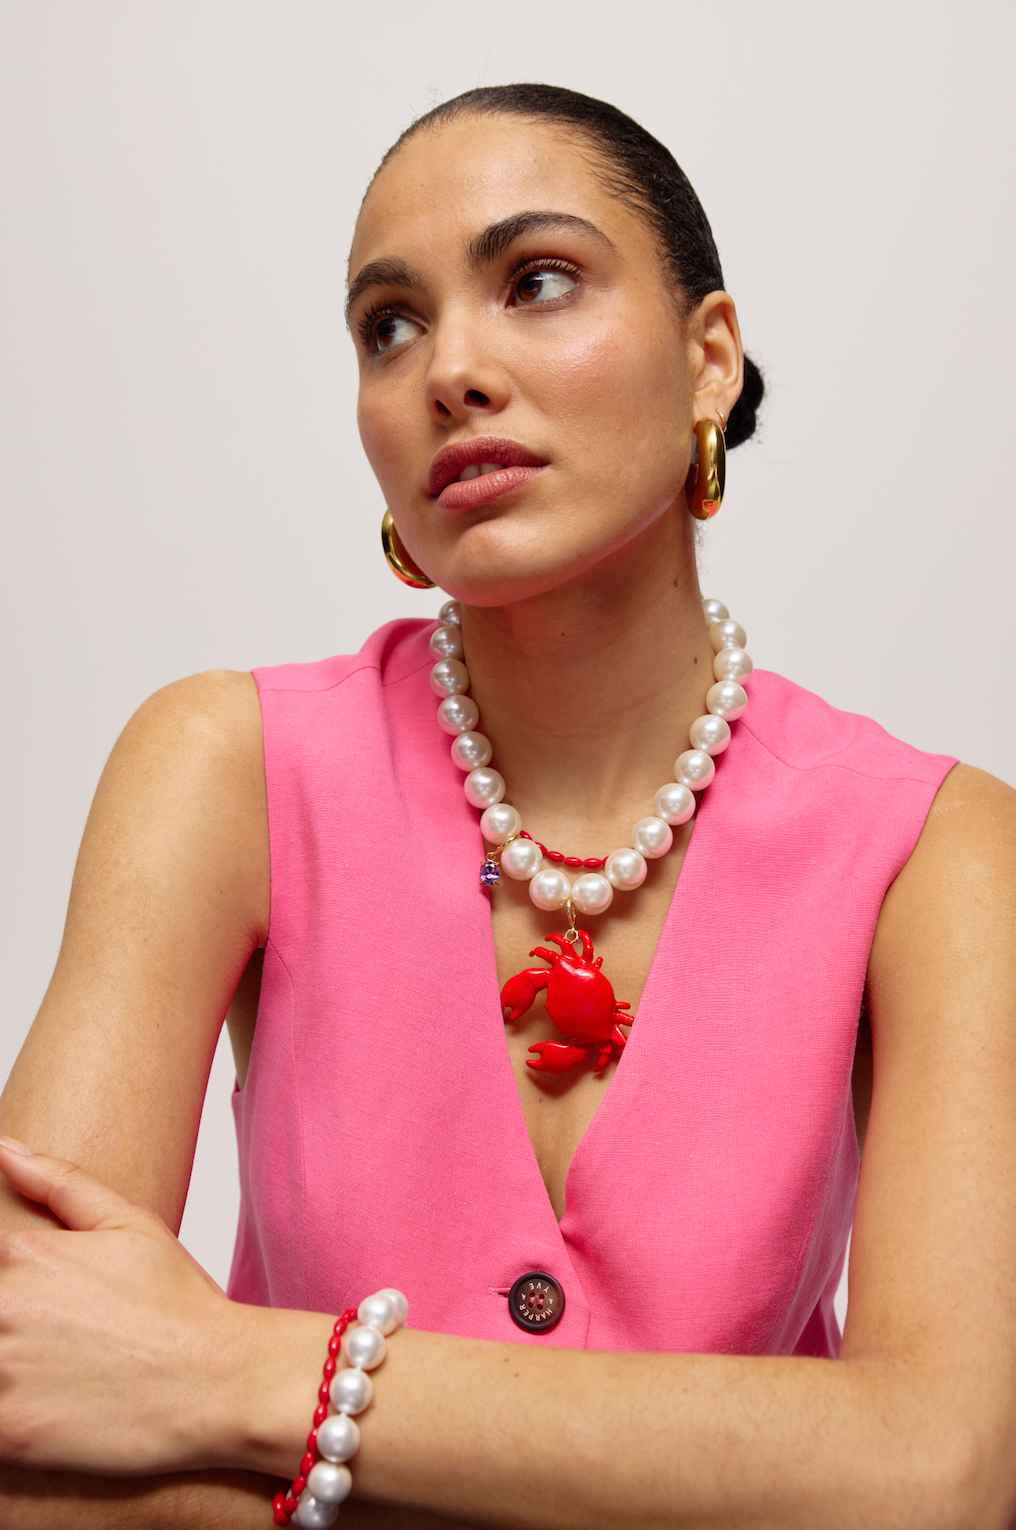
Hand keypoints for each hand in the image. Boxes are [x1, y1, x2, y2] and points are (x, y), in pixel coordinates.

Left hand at [0, 1138, 242, 1475]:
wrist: (219, 1383)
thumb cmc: (178, 1305)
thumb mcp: (128, 1224)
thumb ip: (59, 1182)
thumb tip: (5, 1150)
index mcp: (20, 1254)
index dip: (7, 1285)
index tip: (32, 1304)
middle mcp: (0, 1308)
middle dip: (5, 1325)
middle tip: (46, 1338)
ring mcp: (0, 1374)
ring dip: (4, 1368)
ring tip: (46, 1370)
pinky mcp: (8, 1433)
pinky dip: (9, 1413)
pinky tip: (46, 1408)